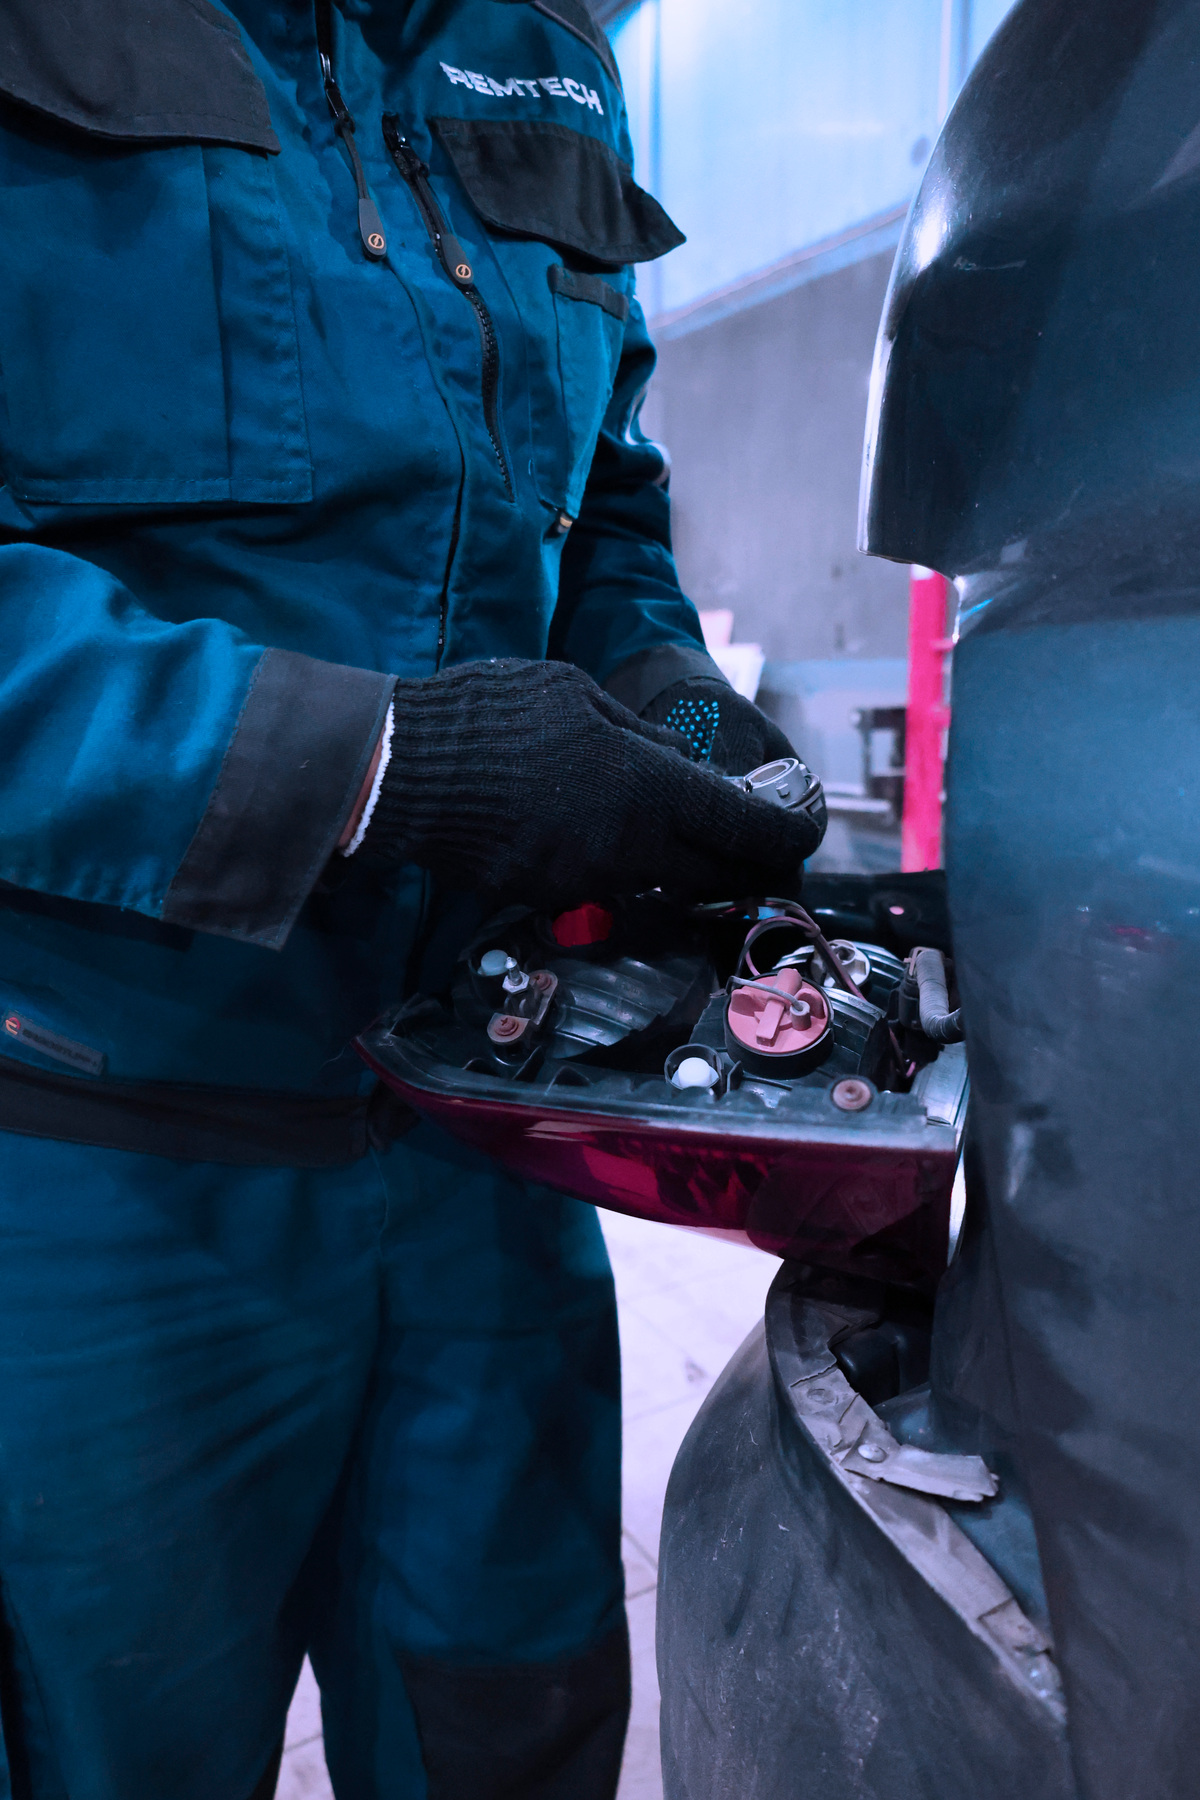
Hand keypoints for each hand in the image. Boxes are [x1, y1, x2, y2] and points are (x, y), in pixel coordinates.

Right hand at [357, 660, 821, 907]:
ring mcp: (587, 881)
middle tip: (757, 852)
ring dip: (677, 867)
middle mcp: (629, 846)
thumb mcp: (579, 694)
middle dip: (746, 867)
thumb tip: (680, 762)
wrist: (402, 771)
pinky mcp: (546, 897)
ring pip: (657, 885)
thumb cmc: (492, 714)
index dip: (787, 836)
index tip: (806, 836)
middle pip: (716, 875)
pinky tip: (590, 835)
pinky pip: (600, 886)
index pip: (744, 827)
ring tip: (671, 836)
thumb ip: (641, 736)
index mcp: (648, 785)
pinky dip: (613, 868)